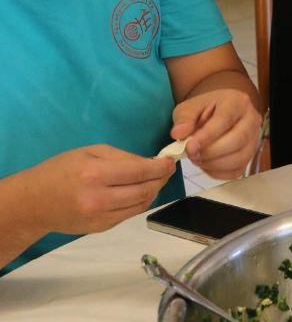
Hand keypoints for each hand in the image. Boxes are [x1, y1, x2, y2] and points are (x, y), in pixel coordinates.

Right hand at [22, 145, 175, 234]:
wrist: (32, 203)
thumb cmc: (60, 171)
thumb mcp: (89, 152)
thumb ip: (122, 157)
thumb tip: (150, 162)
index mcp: (95, 175)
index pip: (140, 171)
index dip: (160, 167)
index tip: (171, 161)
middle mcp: (99, 199)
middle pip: (145, 190)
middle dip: (161, 179)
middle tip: (166, 170)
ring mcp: (100, 217)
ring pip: (141, 204)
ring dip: (154, 191)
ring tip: (155, 179)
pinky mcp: (101, 228)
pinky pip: (130, 214)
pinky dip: (140, 202)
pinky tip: (139, 192)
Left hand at [170, 89, 262, 179]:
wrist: (218, 112)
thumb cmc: (205, 109)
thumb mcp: (190, 107)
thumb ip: (184, 118)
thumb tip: (178, 133)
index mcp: (237, 102)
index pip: (225, 119)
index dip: (208, 136)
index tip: (190, 146)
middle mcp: (251, 119)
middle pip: (238, 139)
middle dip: (211, 152)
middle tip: (191, 154)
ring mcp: (254, 138)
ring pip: (240, 157)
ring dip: (214, 164)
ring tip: (197, 158)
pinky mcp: (250, 155)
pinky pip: (237, 170)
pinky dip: (218, 172)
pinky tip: (206, 164)